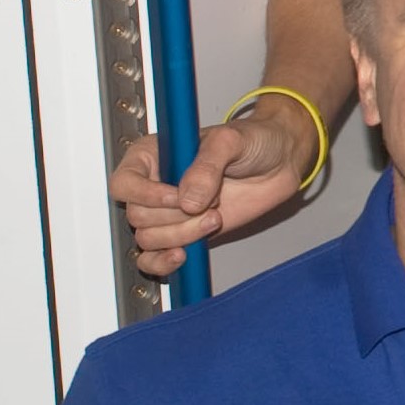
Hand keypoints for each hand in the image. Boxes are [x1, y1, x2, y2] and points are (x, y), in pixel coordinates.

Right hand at [107, 98, 322, 277]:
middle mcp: (154, 186)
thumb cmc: (253, 141)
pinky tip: (184, 255)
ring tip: (215, 217)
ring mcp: (168, 212)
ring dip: (182, 234)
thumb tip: (187, 200)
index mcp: (153, 155)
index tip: (177, 197)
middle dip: (175, 216)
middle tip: (211, 203)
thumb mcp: (231, 141)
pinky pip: (152, 258)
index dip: (146, 195)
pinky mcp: (182, 233)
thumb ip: (207, 166)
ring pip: (148, 239)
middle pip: (138, 216)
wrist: (280, 162)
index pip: (124, 183)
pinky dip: (162, 263)